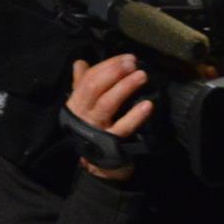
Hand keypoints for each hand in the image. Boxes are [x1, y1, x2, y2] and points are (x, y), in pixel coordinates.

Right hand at [66, 55, 152, 179]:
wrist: (97, 165)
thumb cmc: (93, 130)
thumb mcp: (84, 106)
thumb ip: (82, 84)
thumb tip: (81, 62)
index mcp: (76, 102)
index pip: (89, 78)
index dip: (108, 66)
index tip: (126, 58)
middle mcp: (83, 113)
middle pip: (95, 87)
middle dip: (114, 72)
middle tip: (133, 63)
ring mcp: (96, 128)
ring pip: (107, 104)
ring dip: (125, 87)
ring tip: (141, 76)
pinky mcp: (111, 143)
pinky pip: (124, 127)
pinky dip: (136, 115)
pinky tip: (148, 105)